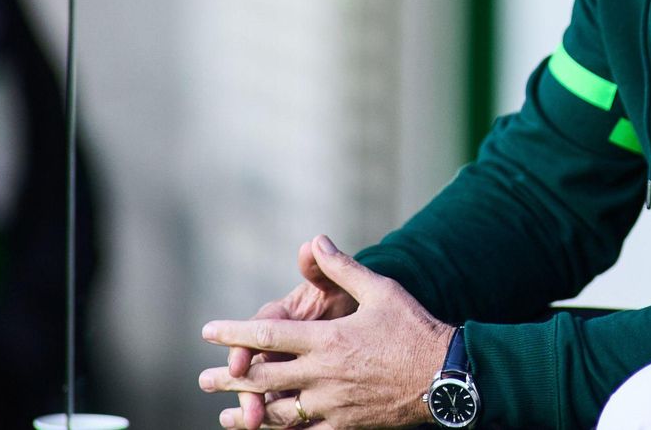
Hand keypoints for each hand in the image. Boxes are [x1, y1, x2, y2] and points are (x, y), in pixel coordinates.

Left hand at [200, 234, 453, 428]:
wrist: (446, 373)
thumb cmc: (414, 327)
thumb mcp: (380, 290)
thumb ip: (342, 268)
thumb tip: (316, 239)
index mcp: (328, 339)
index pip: (268, 336)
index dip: (234, 334)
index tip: (208, 332)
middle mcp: (324, 373)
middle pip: (264, 378)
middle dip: (230, 379)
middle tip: (204, 380)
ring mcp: (333, 404)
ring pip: (279, 414)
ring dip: (248, 413)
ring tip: (227, 416)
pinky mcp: (346, 425)